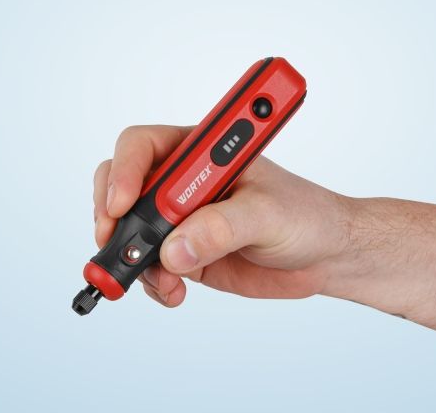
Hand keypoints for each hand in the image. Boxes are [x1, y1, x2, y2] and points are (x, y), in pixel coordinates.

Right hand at [93, 125, 350, 306]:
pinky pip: (148, 266)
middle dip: (111, 215)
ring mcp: (180, 219)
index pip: (144, 145)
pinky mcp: (184, 252)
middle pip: (121, 186)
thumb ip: (222, 228)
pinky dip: (150, 281)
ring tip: (165, 280)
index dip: (125, 170)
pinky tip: (174, 290)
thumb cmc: (305, 215)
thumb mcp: (268, 214)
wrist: (324, 254)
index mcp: (202, 152)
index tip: (123, 204)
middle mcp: (183, 183)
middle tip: (116, 243)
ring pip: (128, 231)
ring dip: (132, 258)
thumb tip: (175, 249)